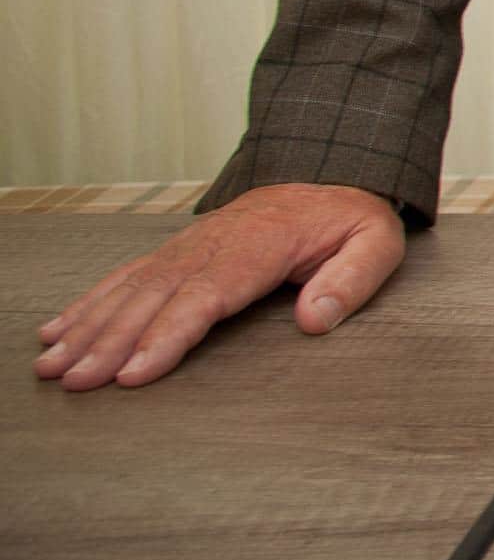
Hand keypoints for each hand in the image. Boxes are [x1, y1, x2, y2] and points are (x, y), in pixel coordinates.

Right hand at [33, 183, 403, 390]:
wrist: (331, 176)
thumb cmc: (351, 219)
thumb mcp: (375, 243)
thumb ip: (351, 280)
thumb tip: (315, 319)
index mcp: (261, 244)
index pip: (206, 295)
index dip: (167, 335)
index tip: (134, 371)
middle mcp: (213, 244)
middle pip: (156, 297)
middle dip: (111, 342)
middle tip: (76, 382)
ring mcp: (189, 246)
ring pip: (131, 288)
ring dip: (88, 328)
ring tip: (52, 366)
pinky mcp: (177, 252)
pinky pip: (126, 277)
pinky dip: (88, 304)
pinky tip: (56, 331)